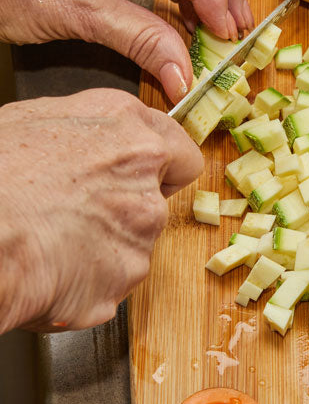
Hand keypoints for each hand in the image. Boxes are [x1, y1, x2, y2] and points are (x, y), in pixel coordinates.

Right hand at [0, 89, 202, 332]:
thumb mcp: (34, 120)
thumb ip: (89, 132)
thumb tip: (95, 143)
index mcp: (126, 129)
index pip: (181, 154)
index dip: (161, 169)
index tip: (146, 179)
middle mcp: (144, 177)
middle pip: (154, 202)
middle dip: (125, 211)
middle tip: (76, 214)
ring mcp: (141, 230)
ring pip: (134, 245)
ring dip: (104, 249)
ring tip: (52, 242)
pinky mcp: (127, 275)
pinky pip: (113, 282)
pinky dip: (89, 283)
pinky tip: (52, 270)